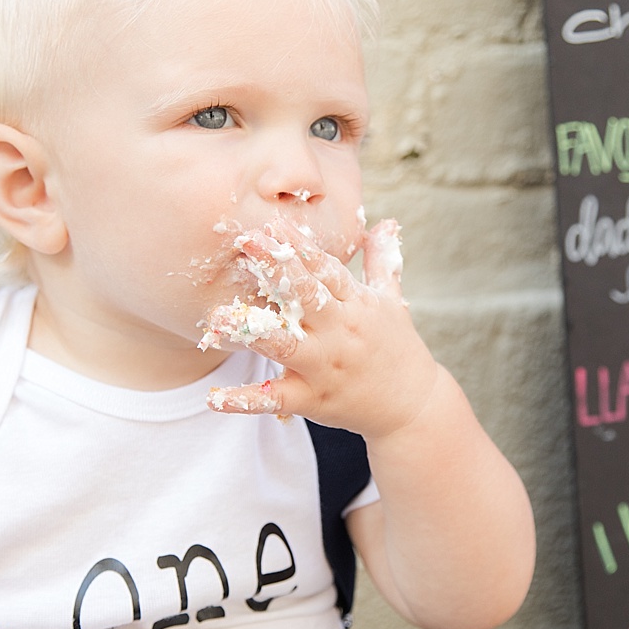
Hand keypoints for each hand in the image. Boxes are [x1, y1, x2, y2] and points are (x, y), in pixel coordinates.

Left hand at [203, 218, 440, 439]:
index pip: (326, 268)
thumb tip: (386, 222)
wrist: (415, 407)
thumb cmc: (399, 348)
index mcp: (357, 304)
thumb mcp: (394, 301)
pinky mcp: (312, 400)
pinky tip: (213, 398)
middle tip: (245, 242)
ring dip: (252, 332)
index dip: (300, 244)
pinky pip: (274, 400)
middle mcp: (340, 333)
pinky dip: (244, 400)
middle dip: (275, 268)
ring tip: (218, 318)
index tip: (273, 222)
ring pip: (285, 346)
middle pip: (305, 296)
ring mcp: (324, 368)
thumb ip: (382, 261)